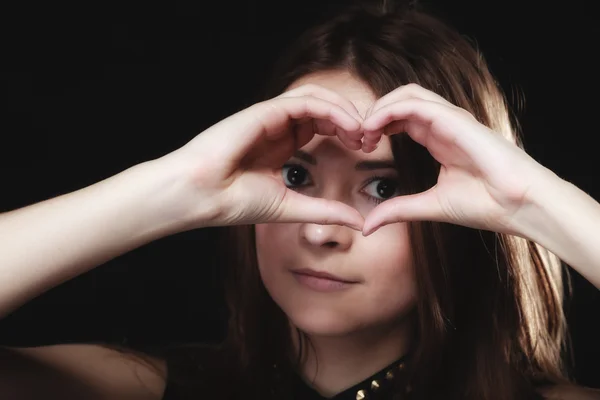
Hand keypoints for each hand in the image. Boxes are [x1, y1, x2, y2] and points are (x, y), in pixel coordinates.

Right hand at [165, 84, 365, 229]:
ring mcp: (270, 117)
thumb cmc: (235, 202)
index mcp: (281, 145)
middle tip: (371, 138)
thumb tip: (359, 222)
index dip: (347, 132)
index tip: (367, 149)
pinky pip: (304, 101)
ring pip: (316, 98)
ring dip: (344, 110)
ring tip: (362, 131)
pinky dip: (330, 109)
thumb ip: (325, 210)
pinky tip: (348, 124)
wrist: (201, 197)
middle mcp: (277, 127)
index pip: (321, 126)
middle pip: (323, 108)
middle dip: (351, 119)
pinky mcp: (264, 111)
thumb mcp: (292, 207)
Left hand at [360, 84, 552, 235]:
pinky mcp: (456, 120)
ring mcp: (451, 119)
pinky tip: (373, 127)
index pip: (401, 118)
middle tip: (358, 137)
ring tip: (363, 131)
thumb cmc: (485, 205)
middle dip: (374, 114)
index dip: (377, 126)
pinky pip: (416, 103)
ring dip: (379, 108)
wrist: (520, 206)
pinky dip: (390, 110)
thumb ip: (398, 210)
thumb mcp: (429, 206)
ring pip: (407, 94)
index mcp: (439, 139)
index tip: (362, 146)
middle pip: (401, 101)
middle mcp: (444, 124)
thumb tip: (367, 226)